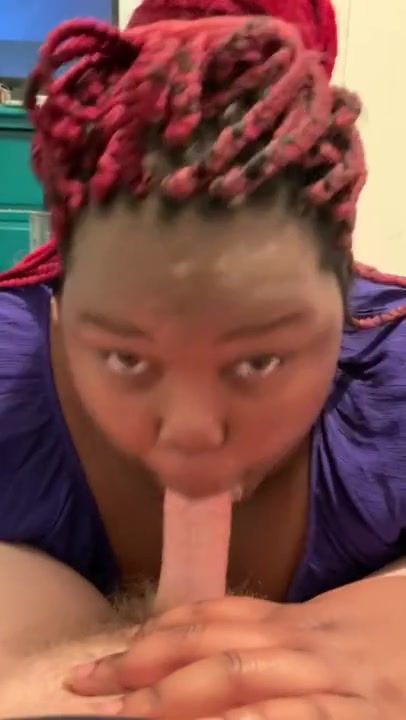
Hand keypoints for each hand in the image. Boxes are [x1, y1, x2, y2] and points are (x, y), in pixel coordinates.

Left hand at [67, 575, 405, 717]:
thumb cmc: (386, 635)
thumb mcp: (329, 627)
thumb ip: (272, 632)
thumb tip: (207, 641)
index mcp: (294, 621)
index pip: (209, 620)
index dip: (153, 638)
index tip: (106, 660)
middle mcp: (302, 642)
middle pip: (209, 645)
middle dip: (144, 666)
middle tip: (88, 684)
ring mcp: (330, 676)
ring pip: (240, 674)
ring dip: (175, 696)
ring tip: (124, 713)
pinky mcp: (364, 716)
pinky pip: (300, 717)